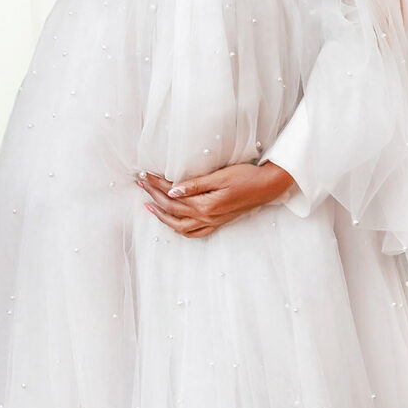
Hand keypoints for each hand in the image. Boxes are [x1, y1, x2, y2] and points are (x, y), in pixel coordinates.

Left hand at [137, 162, 294, 239]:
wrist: (267, 187)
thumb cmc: (246, 177)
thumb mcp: (220, 176)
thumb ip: (196, 185)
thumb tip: (172, 191)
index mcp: (205, 205)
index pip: (172, 195)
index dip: (156, 185)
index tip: (144, 175)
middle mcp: (206, 217)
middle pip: (172, 209)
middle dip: (153, 196)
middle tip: (140, 184)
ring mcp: (211, 223)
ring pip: (179, 225)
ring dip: (162, 216)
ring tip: (149, 205)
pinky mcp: (217, 223)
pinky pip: (193, 233)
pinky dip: (178, 228)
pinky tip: (172, 221)